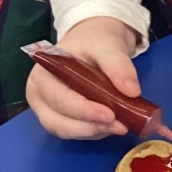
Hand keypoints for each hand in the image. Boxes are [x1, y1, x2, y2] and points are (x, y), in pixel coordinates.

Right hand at [26, 16, 141, 139]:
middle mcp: (39, 95)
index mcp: (43, 74)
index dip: (83, 110)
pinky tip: (113, 125)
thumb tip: (131, 91)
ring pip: (67, 131)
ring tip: (121, 126)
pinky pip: (76, 132)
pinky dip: (95, 131)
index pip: (58, 98)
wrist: (95, 39)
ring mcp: (48, 109)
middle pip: (58, 121)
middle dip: (91, 126)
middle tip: (120, 126)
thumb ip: (118, 65)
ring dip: (94, 132)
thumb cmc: (94, 40)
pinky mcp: (62, 118)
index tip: (110, 115)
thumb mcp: (107, 45)